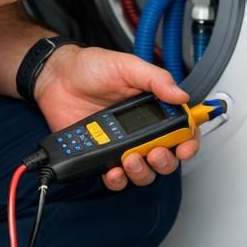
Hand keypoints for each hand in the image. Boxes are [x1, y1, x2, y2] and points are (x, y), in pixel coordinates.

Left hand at [33, 45, 197, 190]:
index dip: (189, 141)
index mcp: (154, 107)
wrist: (57, 78)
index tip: (185, 147)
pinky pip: (116, 178)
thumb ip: (155, 79)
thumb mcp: (127, 66)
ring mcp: (121, 145)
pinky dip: (117, 180)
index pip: (181, 129)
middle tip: (155, 153)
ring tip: (130, 159)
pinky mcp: (102, 156)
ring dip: (142, 172)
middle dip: (166, 161)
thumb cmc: (91, 67)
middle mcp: (140, 129)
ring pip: (143, 172)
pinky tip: (113, 170)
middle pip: (166, 157)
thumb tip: (181, 95)